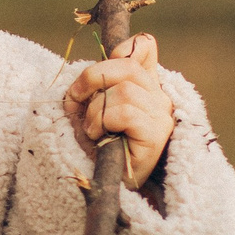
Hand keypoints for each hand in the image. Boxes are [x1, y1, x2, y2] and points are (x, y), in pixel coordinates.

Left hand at [63, 34, 174, 190]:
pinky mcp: (156, 134)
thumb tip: (94, 70)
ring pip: (123, 91)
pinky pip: (124, 112)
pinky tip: (100, 138)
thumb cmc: (99, 148)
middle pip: (126, 65)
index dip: (122, 48)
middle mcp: (158, 97)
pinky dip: (103, 122)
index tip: (101, 68)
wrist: (109, 187)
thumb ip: (97, 85)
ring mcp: (160, 115)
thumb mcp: (92, 108)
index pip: (145, 47)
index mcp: (144, 86)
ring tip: (93, 131)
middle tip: (74, 100)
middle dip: (91, 78)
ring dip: (95, 111)